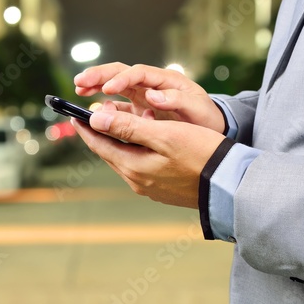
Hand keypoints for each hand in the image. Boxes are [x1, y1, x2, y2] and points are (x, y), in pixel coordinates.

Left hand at [71, 108, 225, 208]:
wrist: (229, 184)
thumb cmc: (200, 155)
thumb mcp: (163, 135)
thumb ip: (128, 127)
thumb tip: (96, 120)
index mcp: (133, 167)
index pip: (99, 145)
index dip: (86, 128)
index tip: (73, 114)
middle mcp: (137, 181)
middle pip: (110, 152)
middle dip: (102, 132)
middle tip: (96, 115)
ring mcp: (150, 188)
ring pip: (126, 158)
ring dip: (122, 140)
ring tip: (127, 121)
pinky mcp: (163, 189)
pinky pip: (141, 166)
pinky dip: (138, 150)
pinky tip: (149, 141)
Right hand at [74, 62, 225, 132]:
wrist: (210, 129)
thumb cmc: (205, 117)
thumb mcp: (196, 108)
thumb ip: (176, 100)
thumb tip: (152, 96)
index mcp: (164, 80)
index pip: (137, 73)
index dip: (121, 79)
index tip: (107, 89)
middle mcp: (150, 85)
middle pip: (120, 73)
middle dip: (99, 75)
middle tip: (80, 82)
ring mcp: (142, 97)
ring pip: (114, 86)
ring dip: (96, 86)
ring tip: (79, 89)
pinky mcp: (139, 111)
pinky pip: (118, 106)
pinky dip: (104, 106)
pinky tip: (94, 112)